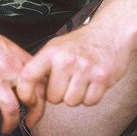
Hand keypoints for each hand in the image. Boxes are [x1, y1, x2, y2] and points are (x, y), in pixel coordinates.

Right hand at [0, 22, 37, 132]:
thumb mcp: (0, 44)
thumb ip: (13, 60)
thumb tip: (21, 76)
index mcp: (15, 57)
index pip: (40, 81)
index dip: (42, 98)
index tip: (37, 108)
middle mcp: (8, 67)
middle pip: (31, 97)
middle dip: (33, 115)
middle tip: (28, 123)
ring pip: (11, 108)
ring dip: (10, 123)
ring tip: (6, 128)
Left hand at [15, 24, 129, 112]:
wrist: (111, 32)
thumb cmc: (81, 43)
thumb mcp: (56, 46)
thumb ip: (42, 66)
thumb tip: (27, 91)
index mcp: (51, 52)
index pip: (29, 76)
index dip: (25, 93)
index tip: (29, 101)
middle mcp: (67, 60)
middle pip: (53, 98)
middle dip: (59, 94)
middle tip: (68, 81)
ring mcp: (85, 70)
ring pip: (71, 102)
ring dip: (75, 96)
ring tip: (80, 81)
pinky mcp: (102, 79)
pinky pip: (89, 102)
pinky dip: (90, 97)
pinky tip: (91, 83)